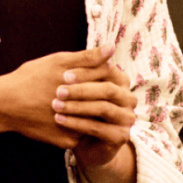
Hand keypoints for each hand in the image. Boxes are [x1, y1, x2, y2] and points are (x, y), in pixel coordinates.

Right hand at [0, 44, 117, 149]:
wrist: (5, 104)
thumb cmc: (30, 78)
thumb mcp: (57, 61)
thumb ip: (87, 57)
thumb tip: (112, 47)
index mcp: (79, 84)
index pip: (106, 77)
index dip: (103, 74)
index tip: (96, 75)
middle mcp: (79, 107)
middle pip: (102, 99)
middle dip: (100, 95)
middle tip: (90, 93)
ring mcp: (75, 126)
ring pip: (95, 120)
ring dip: (94, 112)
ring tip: (85, 106)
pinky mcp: (67, 141)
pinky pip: (82, 134)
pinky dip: (81, 127)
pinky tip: (74, 120)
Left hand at [49, 51, 136, 175]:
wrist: (76, 136)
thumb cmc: (74, 101)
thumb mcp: (77, 80)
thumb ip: (90, 62)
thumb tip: (111, 45)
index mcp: (120, 80)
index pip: (107, 71)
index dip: (85, 73)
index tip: (63, 75)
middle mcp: (127, 98)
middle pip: (107, 90)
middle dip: (81, 90)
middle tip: (58, 91)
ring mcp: (126, 118)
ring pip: (103, 109)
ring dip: (78, 107)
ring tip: (55, 105)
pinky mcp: (120, 136)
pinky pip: (98, 128)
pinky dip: (77, 123)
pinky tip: (59, 120)